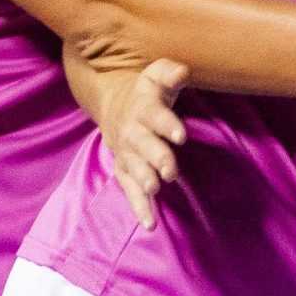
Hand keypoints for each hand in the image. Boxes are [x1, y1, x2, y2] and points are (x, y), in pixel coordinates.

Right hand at [66, 50, 189, 228]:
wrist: (112, 105)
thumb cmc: (145, 92)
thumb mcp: (155, 76)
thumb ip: (169, 73)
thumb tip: (183, 71)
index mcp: (143, 108)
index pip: (155, 116)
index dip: (167, 125)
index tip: (180, 135)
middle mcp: (132, 133)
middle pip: (143, 146)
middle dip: (156, 158)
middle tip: (170, 171)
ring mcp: (126, 154)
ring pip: (134, 169)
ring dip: (144, 180)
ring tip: (154, 190)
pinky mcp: (124, 170)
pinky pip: (129, 190)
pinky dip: (139, 207)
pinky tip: (150, 224)